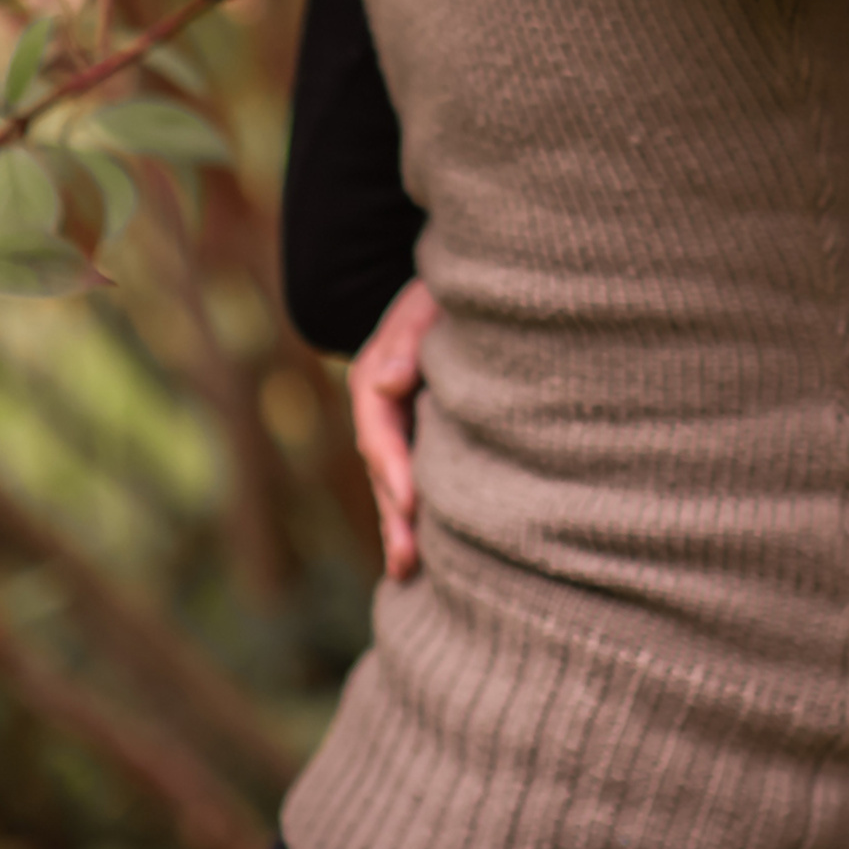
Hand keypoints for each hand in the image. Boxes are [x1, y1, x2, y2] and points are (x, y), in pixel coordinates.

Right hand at [350, 276, 436, 581]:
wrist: (469, 277)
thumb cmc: (454, 288)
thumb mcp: (433, 298)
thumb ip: (411, 336)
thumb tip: (388, 384)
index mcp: (379, 370)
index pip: (379, 428)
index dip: (393, 466)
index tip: (410, 502)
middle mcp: (382, 400)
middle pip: (382, 464)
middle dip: (393, 513)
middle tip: (407, 561)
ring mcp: (399, 415)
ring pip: (395, 476)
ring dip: (400, 521)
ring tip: (408, 571)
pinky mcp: (421, 424)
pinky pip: (414, 469)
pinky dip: (416, 505)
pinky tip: (426, 546)